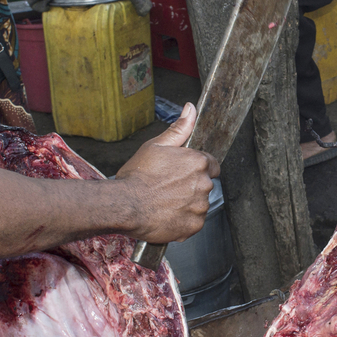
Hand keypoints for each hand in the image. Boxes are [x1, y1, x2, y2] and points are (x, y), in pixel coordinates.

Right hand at [114, 103, 219, 242]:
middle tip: (168, 188)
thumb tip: (191, 110)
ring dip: (187, 204)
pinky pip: (193, 223)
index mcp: (198, 162)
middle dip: (190, 186)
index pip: (212, 164)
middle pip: (204, 185)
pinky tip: (167, 215)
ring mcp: (200, 207)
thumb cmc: (137, 176)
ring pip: (199, 205)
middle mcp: (204, 184)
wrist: (124, 204)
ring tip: (165, 202)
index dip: (196, 168)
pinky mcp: (193, 226)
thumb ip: (179, 129)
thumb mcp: (156, 145)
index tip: (183, 173)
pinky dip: (183, 221)